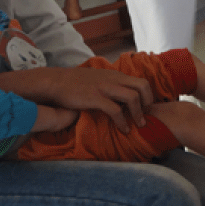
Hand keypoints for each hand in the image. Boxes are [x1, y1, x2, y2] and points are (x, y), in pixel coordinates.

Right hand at [0, 66, 152, 133]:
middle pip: (143, 86)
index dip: (148, 95)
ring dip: (139, 113)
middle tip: (146, 116)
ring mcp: (105, 88)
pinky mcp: (95, 98)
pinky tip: (123, 130)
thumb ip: (111, 84)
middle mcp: (113, 79)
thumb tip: (121, 96)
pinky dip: (123, 122)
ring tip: (139, 125)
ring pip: (132, 97)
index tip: (146, 108)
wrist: (55, 82)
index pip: (141, 81)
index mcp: (115, 75)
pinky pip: (116, 111)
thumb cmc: (75, 83)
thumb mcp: (98, 79)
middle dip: (148, 102)